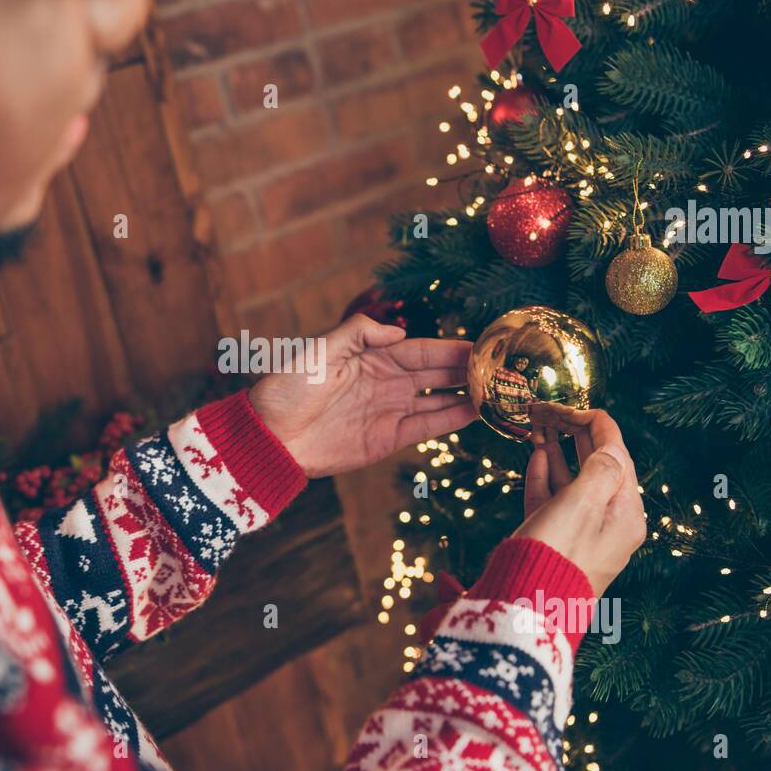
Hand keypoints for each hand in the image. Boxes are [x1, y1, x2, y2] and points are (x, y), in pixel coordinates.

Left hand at [248, 314, 476, 477]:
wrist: (269, 436)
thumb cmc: (288, 387)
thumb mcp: (320, 349)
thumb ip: (358, 333)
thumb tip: (398, 332)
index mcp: (371, 356)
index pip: (421, 350)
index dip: (451, 349)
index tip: (482, 346)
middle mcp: (385, 381)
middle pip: (436, 373)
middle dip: (467, 370)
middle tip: (502, 368)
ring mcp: (388, 410)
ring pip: (438, 400)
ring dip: (467, 395)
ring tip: (498, 391)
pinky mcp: (386, 439)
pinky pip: (426, 426)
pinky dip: (451, 419)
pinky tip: (476, 413)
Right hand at [512, 405, 646, 595]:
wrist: (525, 605)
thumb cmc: (556, 553)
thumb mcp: (583, 503)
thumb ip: (600, 467)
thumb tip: (612, 445)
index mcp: (626, 513)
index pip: (617, 453)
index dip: (593, 423)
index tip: (567, 406)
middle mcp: (610, 522)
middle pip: (597, 464)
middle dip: (574, 434)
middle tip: (549, 410)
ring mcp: (582, 531)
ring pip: (573, 480)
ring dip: (559, 450)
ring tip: (540, 425)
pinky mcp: (556, 539)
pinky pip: (556, 499)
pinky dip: (547, 475)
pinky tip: (538, 456)